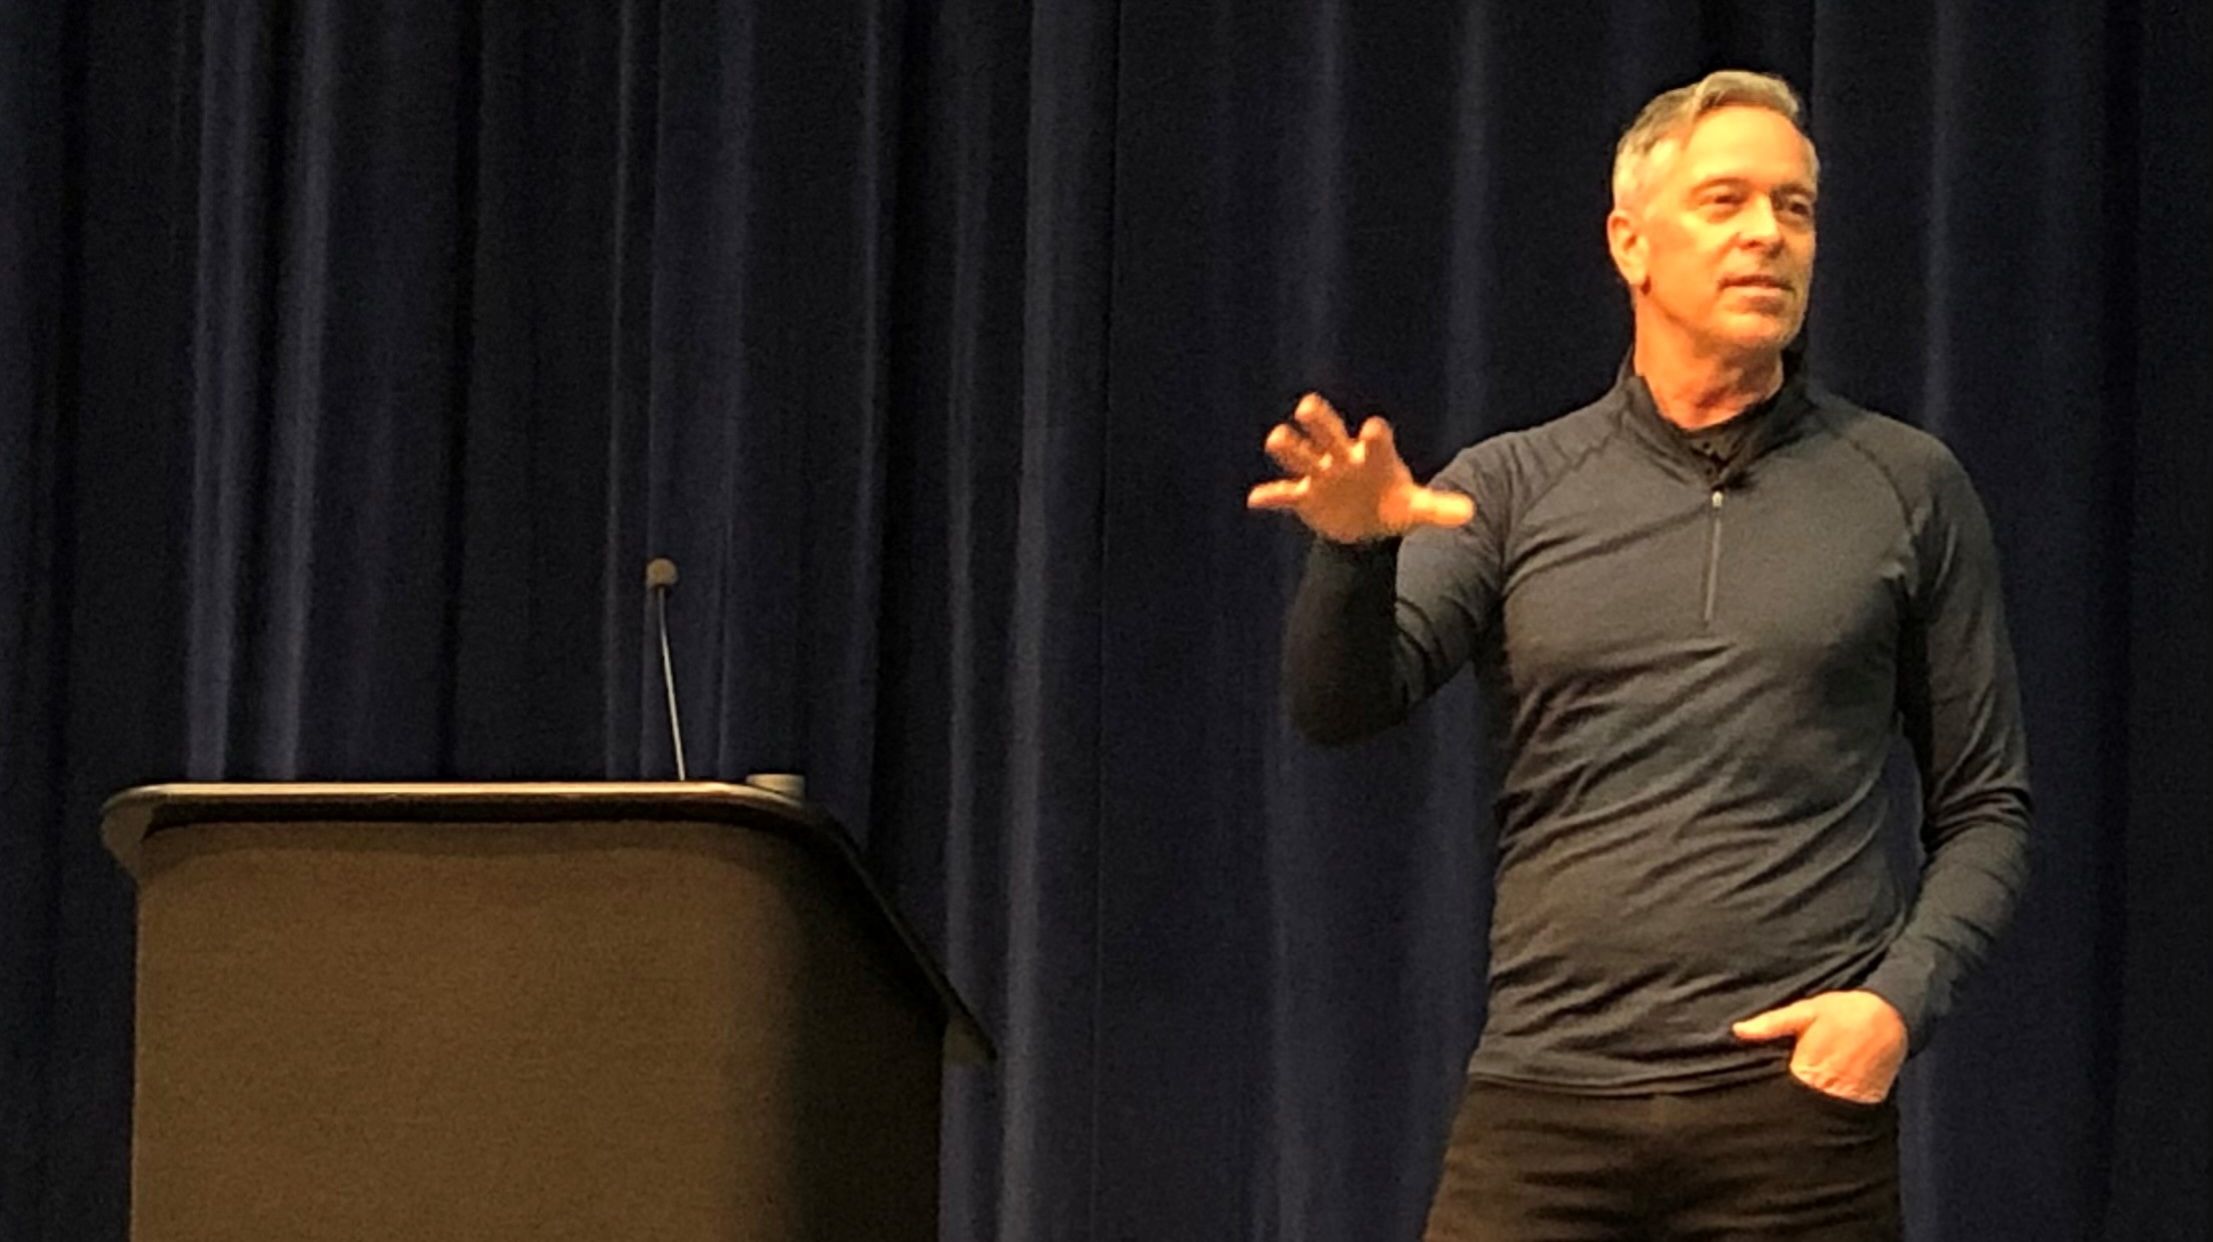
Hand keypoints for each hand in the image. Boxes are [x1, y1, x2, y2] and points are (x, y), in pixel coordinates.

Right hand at [1246, 392, 1473, 542]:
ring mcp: (1321, 475)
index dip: (1375, 436)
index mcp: (1373, 455)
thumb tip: (1470, 511)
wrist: (1365, 522)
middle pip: (1328, 433)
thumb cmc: (1392, 503)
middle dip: (1319, 421)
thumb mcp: (1415, 508)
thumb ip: (1438, 508)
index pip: (1374, 440)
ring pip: (1300, 457)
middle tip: (1308, 406)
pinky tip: (1255, 500)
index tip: (1374, 428)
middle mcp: (1342, 458)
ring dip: (1288, 449)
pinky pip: (1284, 495)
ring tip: (1276, 438)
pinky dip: (1269, 497)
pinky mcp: (1304, 498)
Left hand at [1732, 990, 1907, 1103]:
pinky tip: (1814, 1112)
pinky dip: (1825, 1114)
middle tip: (1761, 1111)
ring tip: (1787, 1116)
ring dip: (1803, 1115)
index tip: (1746, 1101)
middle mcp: (1824, 1093)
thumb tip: (1738, 1030)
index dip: (1762, 1097)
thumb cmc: (1843, 1012)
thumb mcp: (1806, 1011)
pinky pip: (1837, 1116)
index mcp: (1806, 1072)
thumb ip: (1772, 1024)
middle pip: (1795, 1111)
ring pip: (1815, 1117)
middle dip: (1781, 1111)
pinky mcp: (1862, 1106)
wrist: (1891, 1019)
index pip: (1777, 1095)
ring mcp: (1845, 1103)